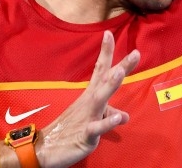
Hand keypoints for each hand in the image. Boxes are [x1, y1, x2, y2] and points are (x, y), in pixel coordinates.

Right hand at [34, 31, 139, 167]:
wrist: (45, 149)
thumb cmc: (69, 131)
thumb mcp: (92, 121)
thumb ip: (109, 115)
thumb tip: (125, 116)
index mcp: (90, 96)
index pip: (100, 70)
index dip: (105, 52)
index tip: (109, 33)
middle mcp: (90, 102)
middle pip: (105, 80)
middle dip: (121, 66)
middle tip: (136, 52)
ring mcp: (87, 116)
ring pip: (101, 98)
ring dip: (111, 84)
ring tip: (120, 71)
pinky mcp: (85, 134)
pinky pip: (97, 127)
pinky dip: (107, 122)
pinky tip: (119, 117)